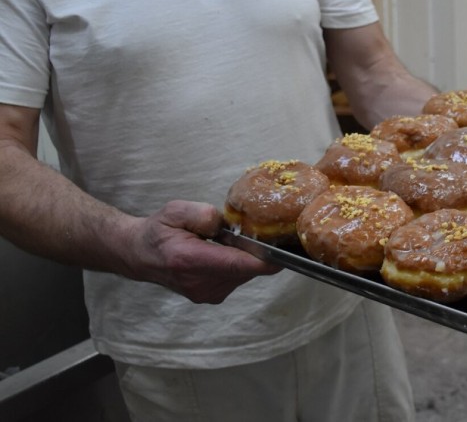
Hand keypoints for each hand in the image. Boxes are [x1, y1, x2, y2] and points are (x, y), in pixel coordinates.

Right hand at [124, 200, 281, 303]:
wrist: (139, 255)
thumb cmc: (158, 231)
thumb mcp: (175, 210)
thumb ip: (203, 214)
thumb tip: (225, 225)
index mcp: (190, 261)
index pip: (238, 264)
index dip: (265, 258)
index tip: (285, 250)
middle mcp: (200, 283)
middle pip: (247, 269)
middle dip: (255, 251)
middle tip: (248, 232)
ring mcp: (206, 294)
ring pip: (244, 274)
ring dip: (245, 258)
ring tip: (227, 243)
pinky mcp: (211, 296)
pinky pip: (237, 278)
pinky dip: (238, 265)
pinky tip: (224, 253)